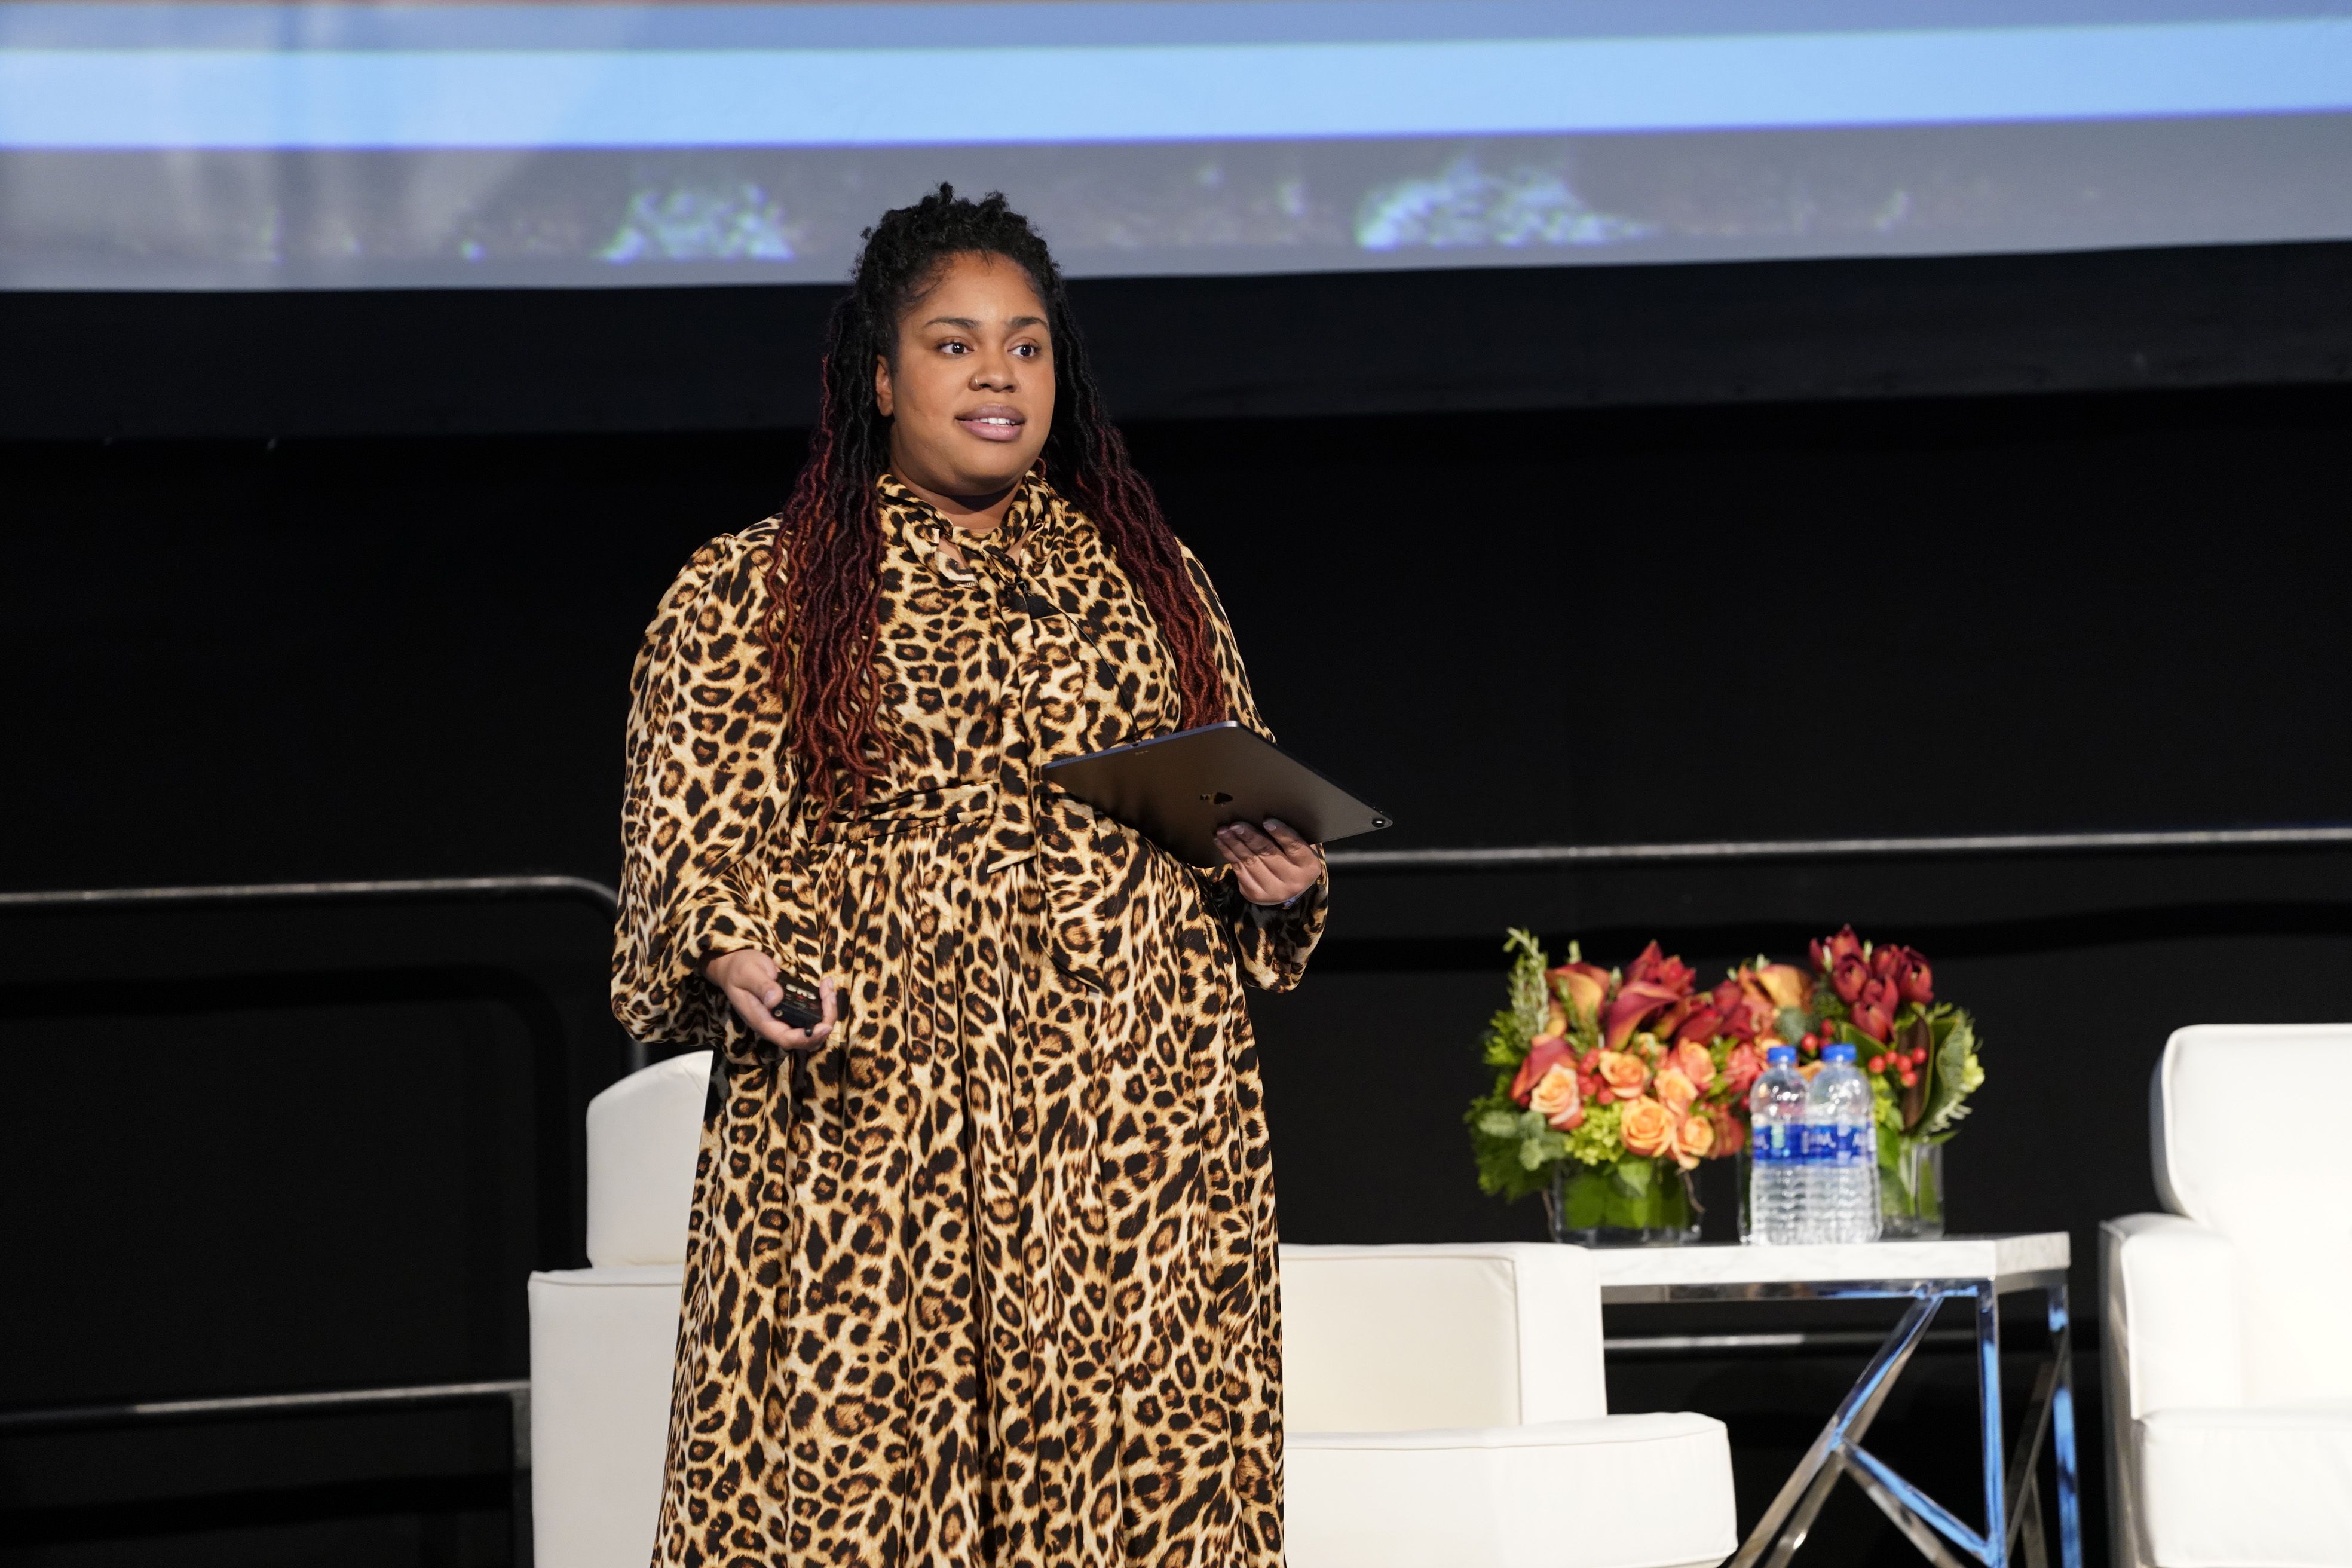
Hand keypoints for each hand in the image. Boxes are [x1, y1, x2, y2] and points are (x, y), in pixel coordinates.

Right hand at [703, 949, 837, 1050]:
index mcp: (761, 1020)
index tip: (824, 1025)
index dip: (807, 1037)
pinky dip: (822, 1006)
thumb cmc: (739, 968)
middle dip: (824, 1022)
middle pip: (804, 1038)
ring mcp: (782, 1019)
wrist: (733, 966)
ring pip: (810, 1029)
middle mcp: (773, 1024)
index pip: (786, 1039)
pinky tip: (825, 987)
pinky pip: (809, 1017)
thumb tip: (775, 999)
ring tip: (828, 988)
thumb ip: (762, 986)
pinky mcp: (788, 1011)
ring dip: (826, 1013)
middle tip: (830, 995)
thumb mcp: (748, 973)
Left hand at [1214, 817, 1321, 906]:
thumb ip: (1292, 835)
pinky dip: (1229, 854)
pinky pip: (1239, 870)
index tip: (1266, 821)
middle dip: (1250, 837)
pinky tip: (1222, 842)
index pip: (1294, 846)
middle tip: (1236, 825)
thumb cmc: (1294, 860)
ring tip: (1224, 831)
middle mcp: (1293, 881)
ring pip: (1250, 861)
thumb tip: (1268, 813)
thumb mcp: (1302, 848)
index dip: (1281, 833)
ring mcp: (1273, 890)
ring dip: (1234, 844)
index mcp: (1308, 866)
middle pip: (1268, 853)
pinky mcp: (1255, 894)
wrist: (1288, 889)